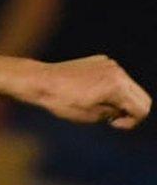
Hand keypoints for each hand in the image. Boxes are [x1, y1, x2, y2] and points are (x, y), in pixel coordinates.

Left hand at [27, 55, 150, 129]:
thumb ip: (113, 113)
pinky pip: (115, 77)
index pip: (142, 108)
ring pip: (128, 86)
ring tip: (97, 106)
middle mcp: (118, 71)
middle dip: (129, 111)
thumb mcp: (91, 116)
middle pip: (140, 96)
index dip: (131, 122)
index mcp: (117, 86)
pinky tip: (90, 93)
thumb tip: (123, 110)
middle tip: (110, 119)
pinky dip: (110, 88)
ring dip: (119, 99)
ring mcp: (110, 64)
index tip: (112, 124)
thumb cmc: (63, 102)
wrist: (42, 81)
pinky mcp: (102, 60)